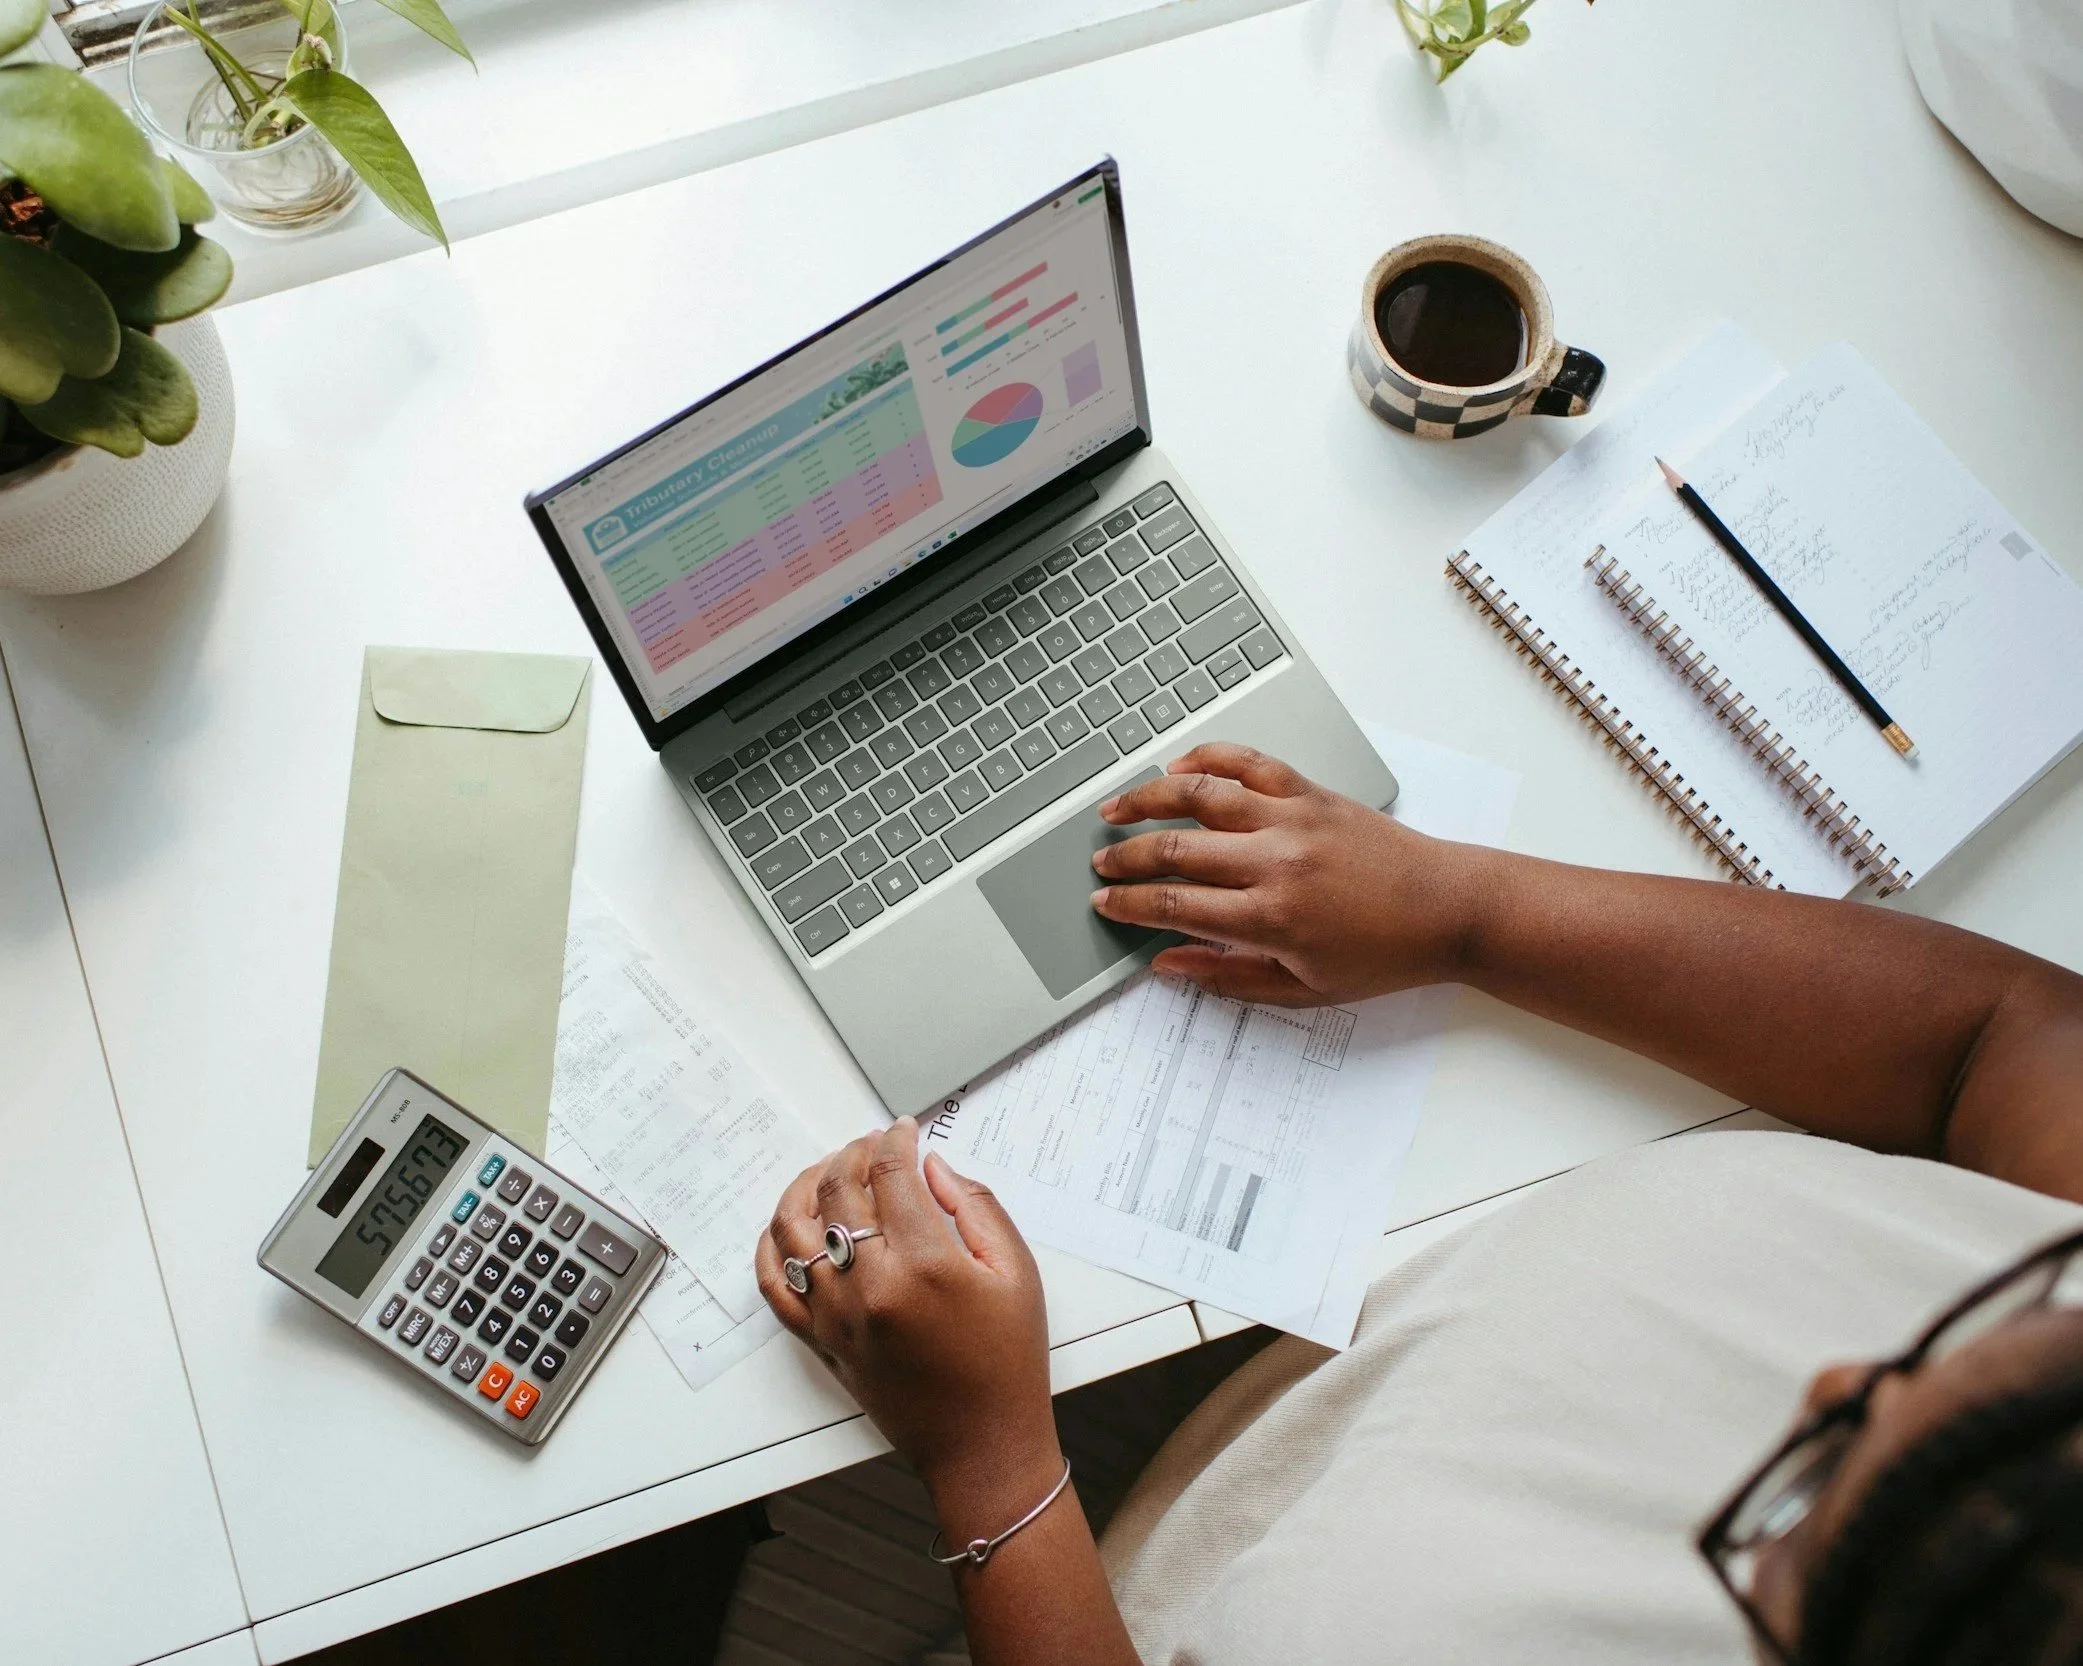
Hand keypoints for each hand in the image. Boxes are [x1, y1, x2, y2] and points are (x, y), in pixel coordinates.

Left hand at [756, 1117, 1061, 1511]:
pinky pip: (773, 1285)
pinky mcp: (820, 1341)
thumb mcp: (1016, 1273)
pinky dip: (771, 1247)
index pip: (890, 1174)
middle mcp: (869, 1287)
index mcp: (925, 1265)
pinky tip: (790, 1226)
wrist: (983, 1446)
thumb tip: (932, 1167)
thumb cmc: (1008, 1363)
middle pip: (838, 1191)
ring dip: (806, 1186)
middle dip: (854, 1153)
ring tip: (829, 1172)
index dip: (895, 1141)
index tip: (904, 1131)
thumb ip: (975, 1207)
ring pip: (792, 1229)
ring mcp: (836, 1316)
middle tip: (873, 1145)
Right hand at [1088, 742, 1488, 1004]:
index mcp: (1271, 918)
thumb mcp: (1304, 990)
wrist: (1448, 910)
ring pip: (1200, 795)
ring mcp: (1293, 819)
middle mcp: (1276, 861)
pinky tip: (1179, 766)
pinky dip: (1209, 758)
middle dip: (1126, 857)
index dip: (1129, 904)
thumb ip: (1228, 977)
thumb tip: (1168, 964)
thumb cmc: (1384, 955)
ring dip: (1148, 798)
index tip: (1104, 903)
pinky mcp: (1312, 792)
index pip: (1174, 904)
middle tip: (1100, 864)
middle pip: (1175, 848)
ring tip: (1116, 807)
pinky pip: (1249, 763)